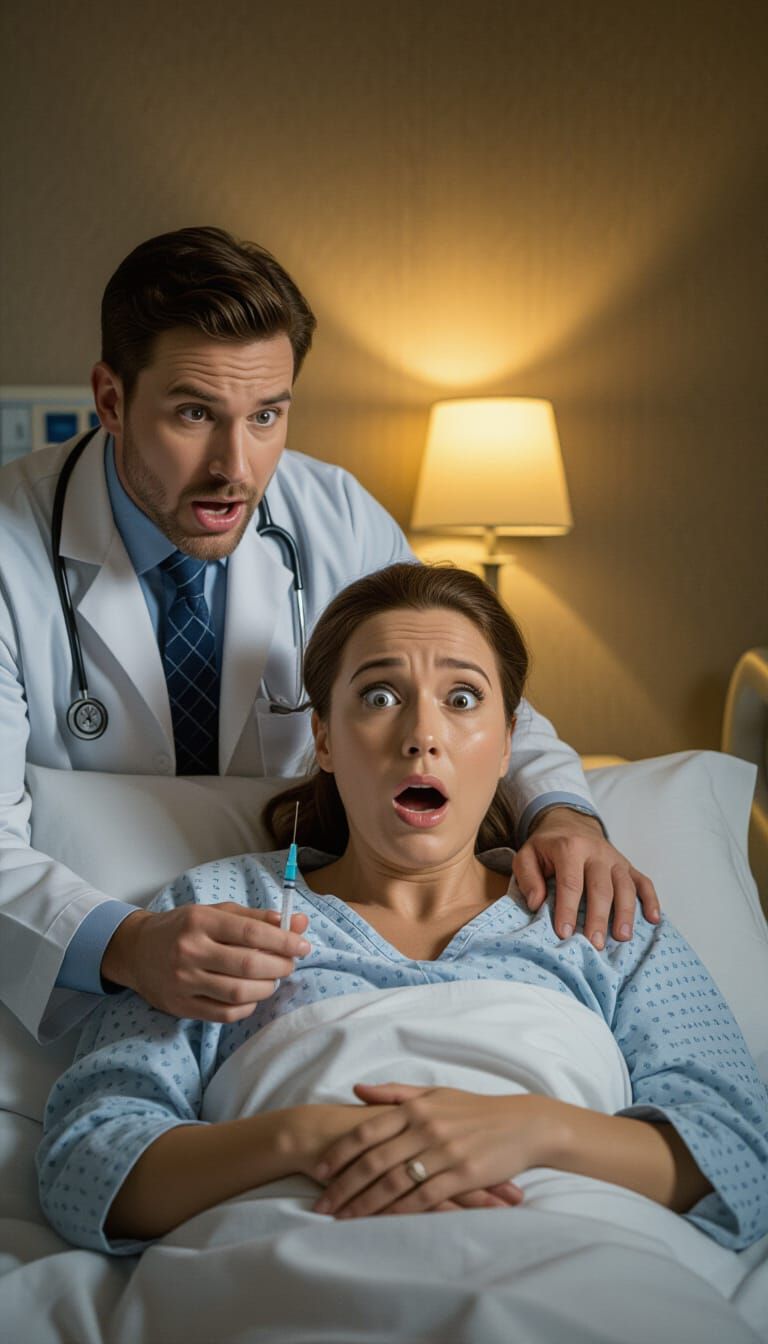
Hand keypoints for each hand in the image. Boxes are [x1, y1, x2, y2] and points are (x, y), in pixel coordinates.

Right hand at [101, 902, 310, 1020]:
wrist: (136, 951)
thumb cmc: (183, 928)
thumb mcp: (215, 912)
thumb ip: (256, 918)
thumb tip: (297, 923)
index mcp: (200, 921)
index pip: (251, 933)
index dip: (283, 941)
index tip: (302, 945)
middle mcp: (189, 951)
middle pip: (247, 965)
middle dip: (279, 966)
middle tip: (289, 963)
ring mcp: (183, 981)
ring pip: (238, 992)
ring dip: (266, 988)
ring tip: (272, 979)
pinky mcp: (181, 1006)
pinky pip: (224, 1013)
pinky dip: (247, 1006)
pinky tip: (252, 995)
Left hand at [310, 1084, 553, 1218]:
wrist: (522, 1124)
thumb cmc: (474, 1109)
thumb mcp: (434, 1093)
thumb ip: (394, 1093)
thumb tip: (357, 1090)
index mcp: (415, 1107)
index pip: (367, 1131)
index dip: (340, 1153)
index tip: (319, 1171)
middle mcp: (425, 1128)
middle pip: (374, 1161)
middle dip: (344, 1186)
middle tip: (321, 1204)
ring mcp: (444, 1152)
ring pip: (394, 1182)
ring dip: (364, 1203)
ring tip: (343, 1219)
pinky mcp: (462, 1175)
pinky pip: (423, 1197)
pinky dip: (398, 1211)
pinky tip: (382, 1222)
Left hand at [513, 807, 659, 948]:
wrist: (569, 823)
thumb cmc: (547, 846)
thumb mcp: (527, 854)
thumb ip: (528, 877)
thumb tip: (537, 903)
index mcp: (569, 847)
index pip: (571, 882)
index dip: (567, 909)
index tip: (565, 933)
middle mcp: (596, 851)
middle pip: (601, 887)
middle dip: (599, 917)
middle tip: (595, 944)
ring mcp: (615, 859)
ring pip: (625, 886)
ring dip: (625, 913)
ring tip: (622, 937)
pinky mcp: (628, 865)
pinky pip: (644, 881)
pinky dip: (652, 900)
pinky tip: (654, 920)